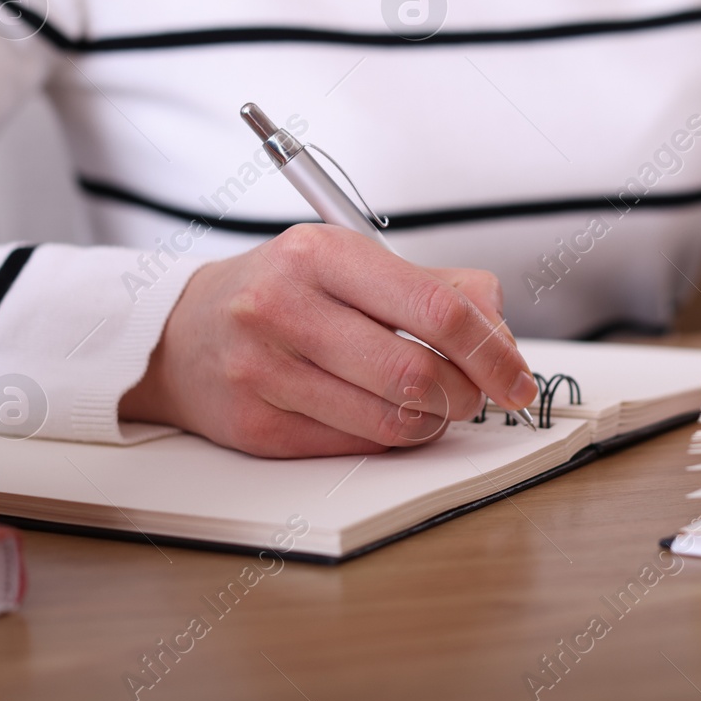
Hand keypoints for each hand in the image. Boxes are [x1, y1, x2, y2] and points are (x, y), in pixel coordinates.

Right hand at [119, 224, 536, 457]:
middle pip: (417, 372)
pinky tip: (385, 417)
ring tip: (431, 405)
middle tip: (474, 395)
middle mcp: (285, 306)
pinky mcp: (256, 426)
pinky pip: (354, 447)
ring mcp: (264, 369)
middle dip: (466, 394)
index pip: (438, 308)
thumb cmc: (281, 293)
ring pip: (390, 420)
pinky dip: (389, 439)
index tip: (517, 376)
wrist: (182, 332)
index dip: (492, 352)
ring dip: (432, 422)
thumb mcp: (353, 263)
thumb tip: (501, 330)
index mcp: (321, 253)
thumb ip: (438, 286)